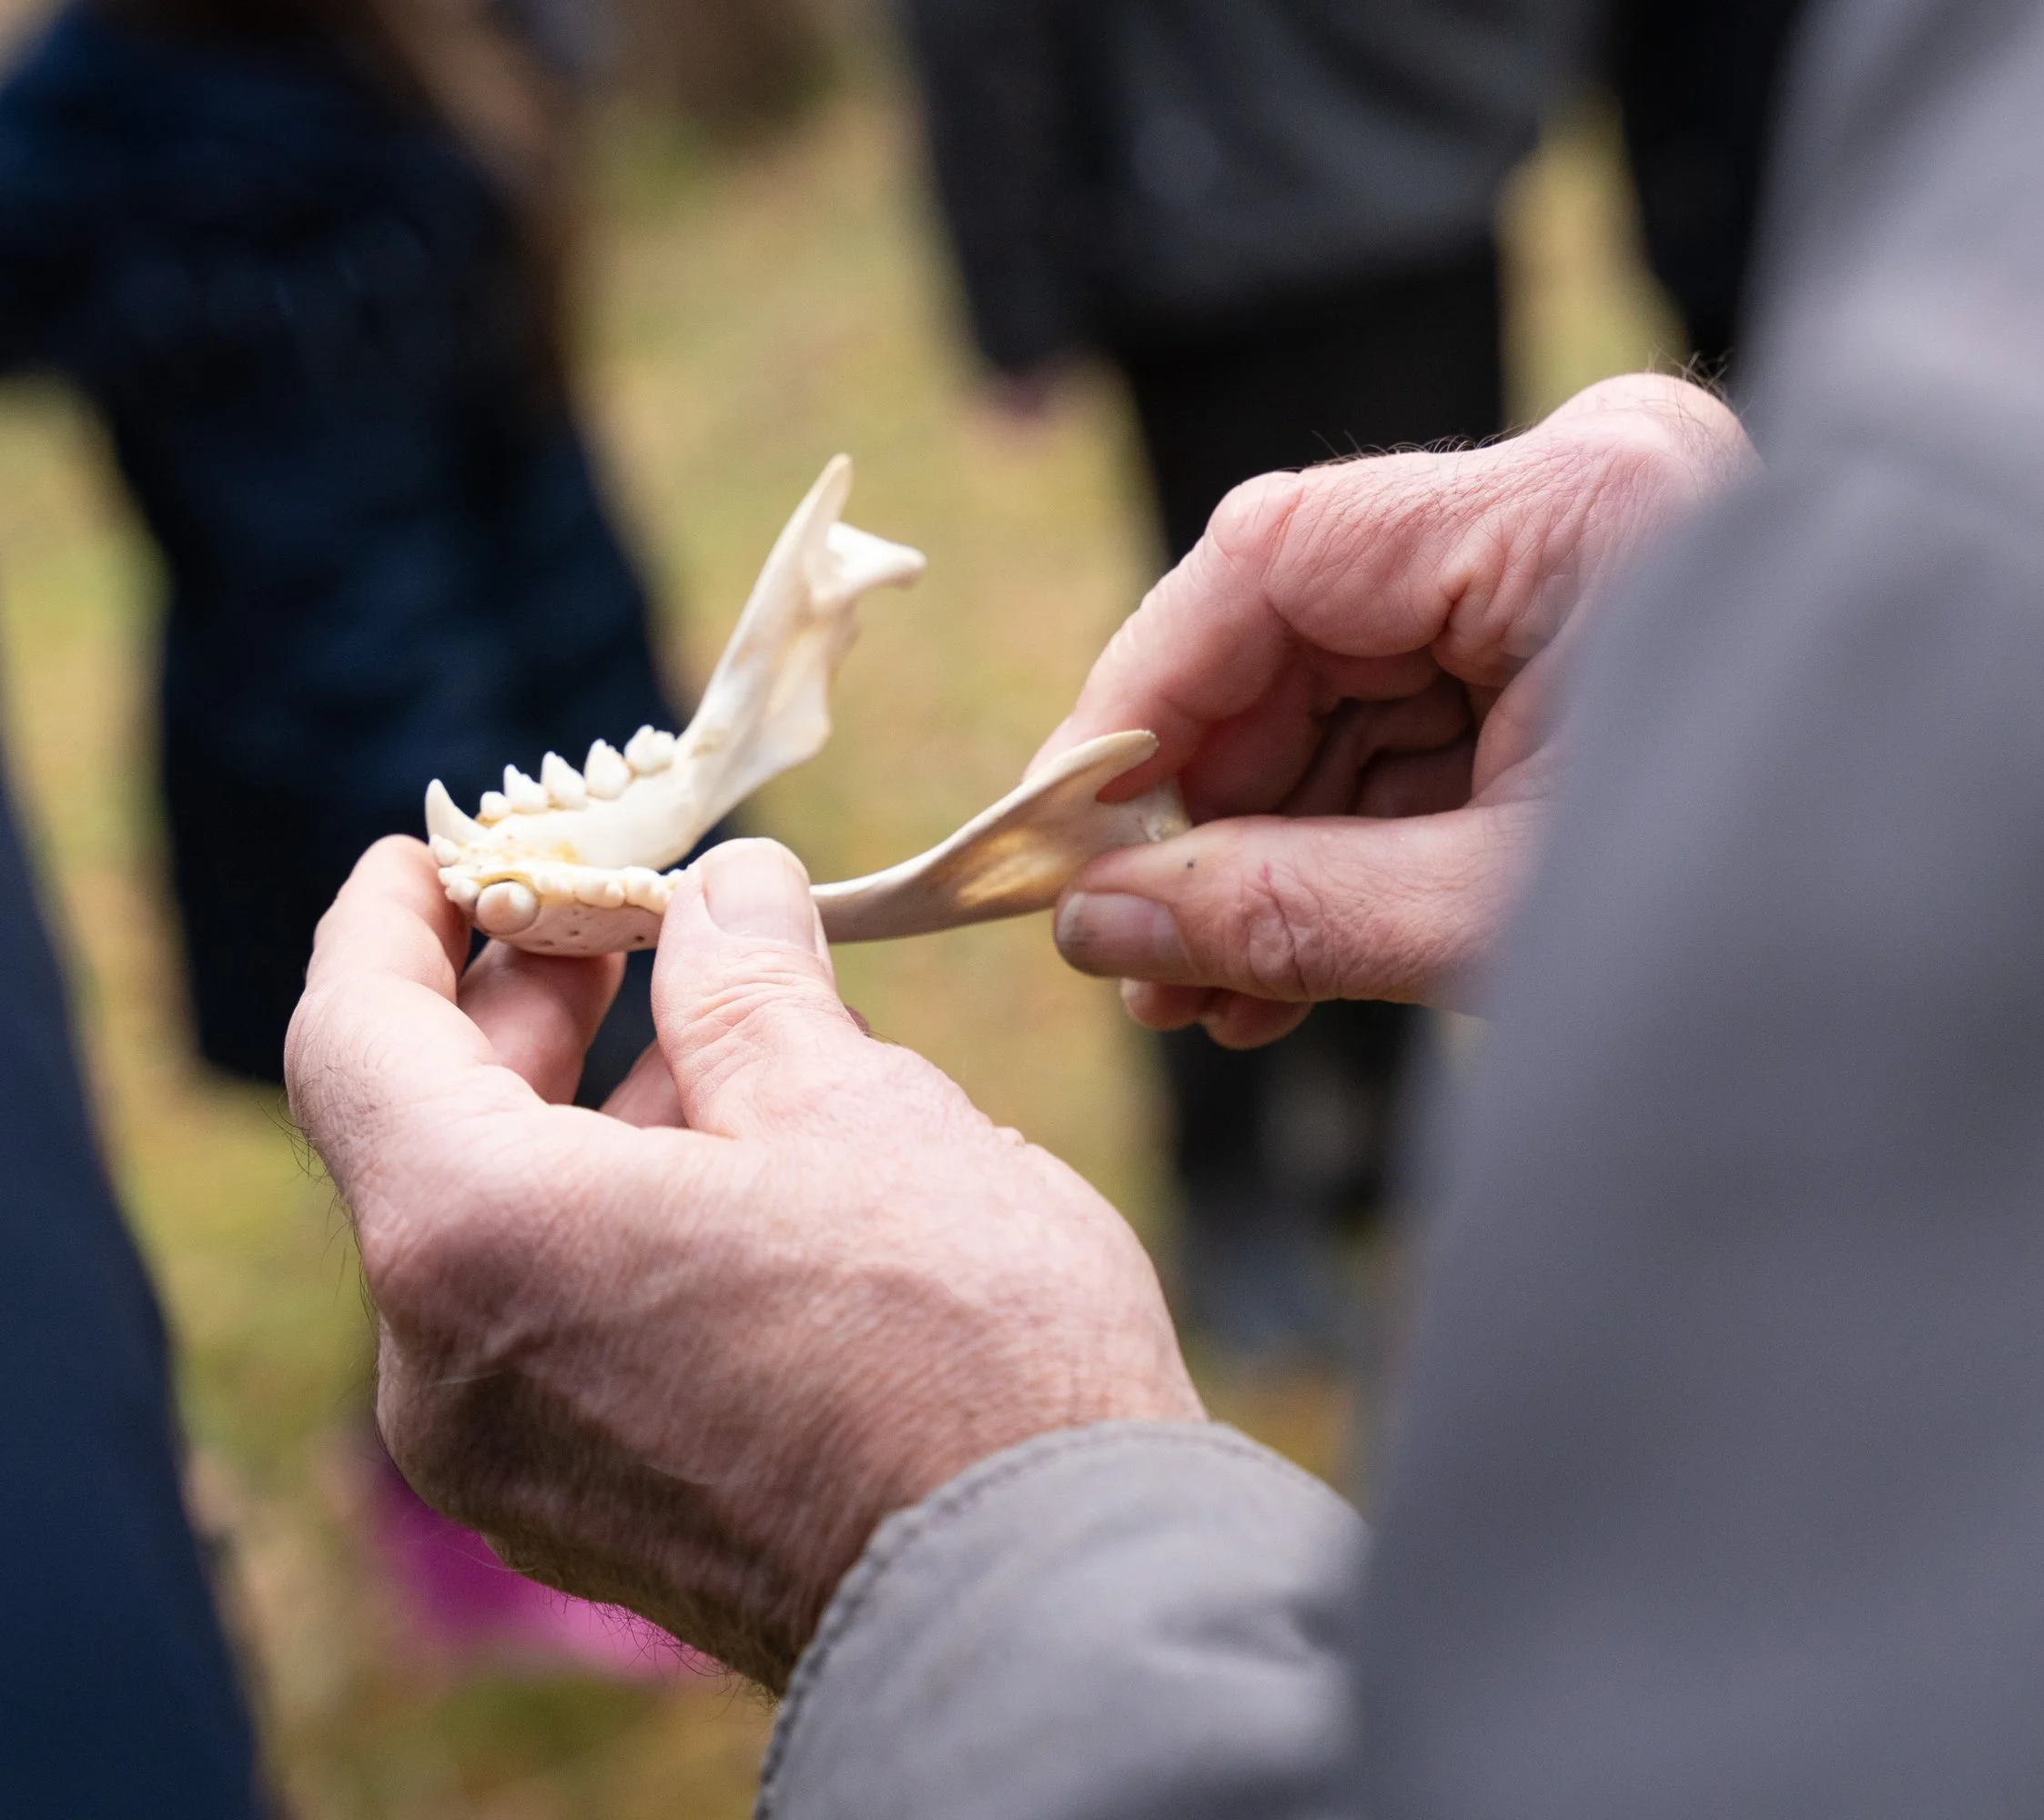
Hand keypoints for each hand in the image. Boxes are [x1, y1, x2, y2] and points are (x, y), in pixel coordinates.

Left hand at [287, 837, 1200, 1688]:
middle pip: (434, 1131)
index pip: (354, 1033)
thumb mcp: (852, 1105)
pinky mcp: (595, 1511)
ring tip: (739, 1027)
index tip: (439, 849)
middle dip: (530, 1006)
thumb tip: (726, 893)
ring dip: (602, 1110)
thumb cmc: (957, 1339)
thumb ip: (750, 980)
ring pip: (515, 1229)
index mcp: (474, 1238)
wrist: (1045, 1598)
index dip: (394, 919)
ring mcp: (516, 1460)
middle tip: (631, 917)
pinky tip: (756, 1163)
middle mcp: (449, 1368)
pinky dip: (627, 1219)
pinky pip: (563, 1322)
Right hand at [1043, 373, 1755, 1047]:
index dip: (1143, 694)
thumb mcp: (1498, 917)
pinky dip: (1336, 849)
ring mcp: (1581, 572)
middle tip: (1128, 955)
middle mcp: (1579, 501)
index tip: (1062, 829)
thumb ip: (1281, 909)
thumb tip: (1092, 926)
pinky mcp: (1577, 651)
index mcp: (1584, 504)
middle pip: (1301, 630)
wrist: (1969, 962)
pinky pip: (1410, 738)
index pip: (1282, 551)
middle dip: (1204, 806)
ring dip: (1261, 849)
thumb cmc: (1782, 926)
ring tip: (1200, 997)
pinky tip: (1271, 968)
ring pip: (1343, 698)